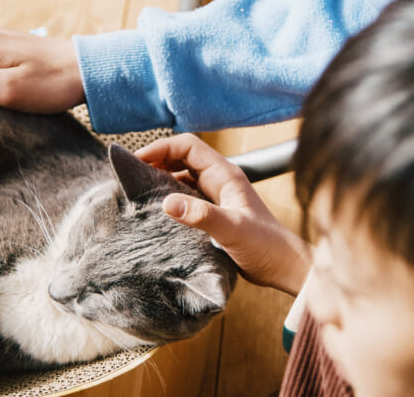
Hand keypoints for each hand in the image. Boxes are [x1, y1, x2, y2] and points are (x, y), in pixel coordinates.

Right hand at [136, 134, 310, 295]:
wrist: (283, 267)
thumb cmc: (266, 246)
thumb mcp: (232, 230)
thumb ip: (202, 216)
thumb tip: (167, 203)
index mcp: (225, 175)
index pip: (188, 146)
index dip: (161, 148)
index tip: (137, 159)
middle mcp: (220, 181)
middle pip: (181, 158)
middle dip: (156, 161)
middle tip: (130, 174)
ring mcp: (217, 197)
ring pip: (182, 178)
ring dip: (161, 180)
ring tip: (137, 191)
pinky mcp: (214, 213)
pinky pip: (186, 198)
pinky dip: (170, 199)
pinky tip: (157, 212)